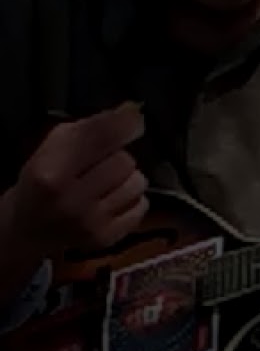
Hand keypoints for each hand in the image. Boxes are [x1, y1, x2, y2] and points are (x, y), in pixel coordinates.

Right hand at [2, 102, 147, 255]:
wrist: (26, 230)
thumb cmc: (41, 182)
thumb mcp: (52, 149)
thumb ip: (89, 129)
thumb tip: (132, 112)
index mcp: (50, 171)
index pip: (101, 138)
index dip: (124, 124)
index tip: (135, 116)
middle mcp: (70, 198)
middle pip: (124, 161)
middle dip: (118, 157)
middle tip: (102, 164)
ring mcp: (90, 222)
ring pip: (137, 183)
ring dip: (128, 179)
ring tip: (107, 184)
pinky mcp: (107, 238)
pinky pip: (142, 207)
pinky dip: (132, 201)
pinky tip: (112, 202)